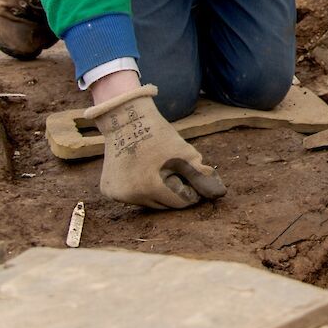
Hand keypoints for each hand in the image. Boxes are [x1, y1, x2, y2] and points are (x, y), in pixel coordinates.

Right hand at [84, 84, 225, 209]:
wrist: (126, 122)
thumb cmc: (160, 137)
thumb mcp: (186, 154)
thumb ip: (201, 175)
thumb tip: (218, 193)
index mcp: (151, 186)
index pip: (180, 202)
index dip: (190, 191)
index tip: (190, 178)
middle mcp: (131, 195)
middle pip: (164, 205)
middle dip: (173, 192)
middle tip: (172, 171)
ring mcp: (118, 194)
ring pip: (148, 203)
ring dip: (157, 192)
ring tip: (157, 170)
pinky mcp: (108, 191)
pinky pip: (133, 197)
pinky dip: (140, 189)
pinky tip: (141, 172)